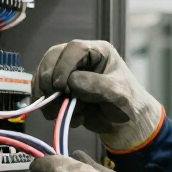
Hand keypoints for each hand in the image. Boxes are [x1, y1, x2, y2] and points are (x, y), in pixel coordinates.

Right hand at [32, 40, 162, 151]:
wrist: (123, 123)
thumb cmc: (127, 103)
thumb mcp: (118, 93)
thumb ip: (97, 85)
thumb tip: (72, 81)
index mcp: (97, 52)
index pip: (75, 48)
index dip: (64, 64)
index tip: (61, 86)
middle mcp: (79, 59)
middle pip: (53, 57)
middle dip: (48, 78)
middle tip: (52, 97)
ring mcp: (67, 74)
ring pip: (43, 75)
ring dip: (46, 96)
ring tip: (58, 113)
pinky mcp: (60, 91)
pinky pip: (44, 93)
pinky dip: (50, 107)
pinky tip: (71, 118)